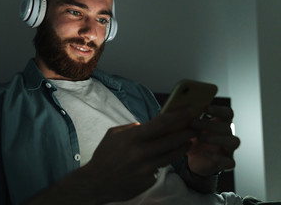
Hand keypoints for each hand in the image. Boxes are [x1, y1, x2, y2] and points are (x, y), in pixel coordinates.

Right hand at [83, 109, 198, 202]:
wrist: (96, 183)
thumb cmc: (104, 156)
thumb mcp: (112, 135)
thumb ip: (130, 127)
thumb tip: (144, 124)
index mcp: (133, 137)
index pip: (162, 123)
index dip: (179, 115)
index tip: (192, 109)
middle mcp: (142, 152)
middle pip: (172, 140)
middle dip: (188, 132)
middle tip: (197, 127)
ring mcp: (146, 167)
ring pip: (172, 155)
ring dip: (183, 147)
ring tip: (189, 142)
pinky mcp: (148, 180)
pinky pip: (161, 168)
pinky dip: (164, 161)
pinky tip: (167, 158)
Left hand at [187, 105, 240, 175]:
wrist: (191, 160)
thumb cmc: (193, 139)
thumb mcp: (190, 128)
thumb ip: (190, 118)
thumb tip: (182, 108)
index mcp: (221, 123)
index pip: (227, 113)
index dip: (218, 110)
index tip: (204, 108)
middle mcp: (227, 135)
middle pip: (228, 127)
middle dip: (210, 124)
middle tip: (193, 123)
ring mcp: (229, 149)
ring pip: (234, 142)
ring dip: (217, 139)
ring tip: (200, 138)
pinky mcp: (226, 163)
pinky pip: (230, 162)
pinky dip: (219, 158)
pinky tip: (206, 153)